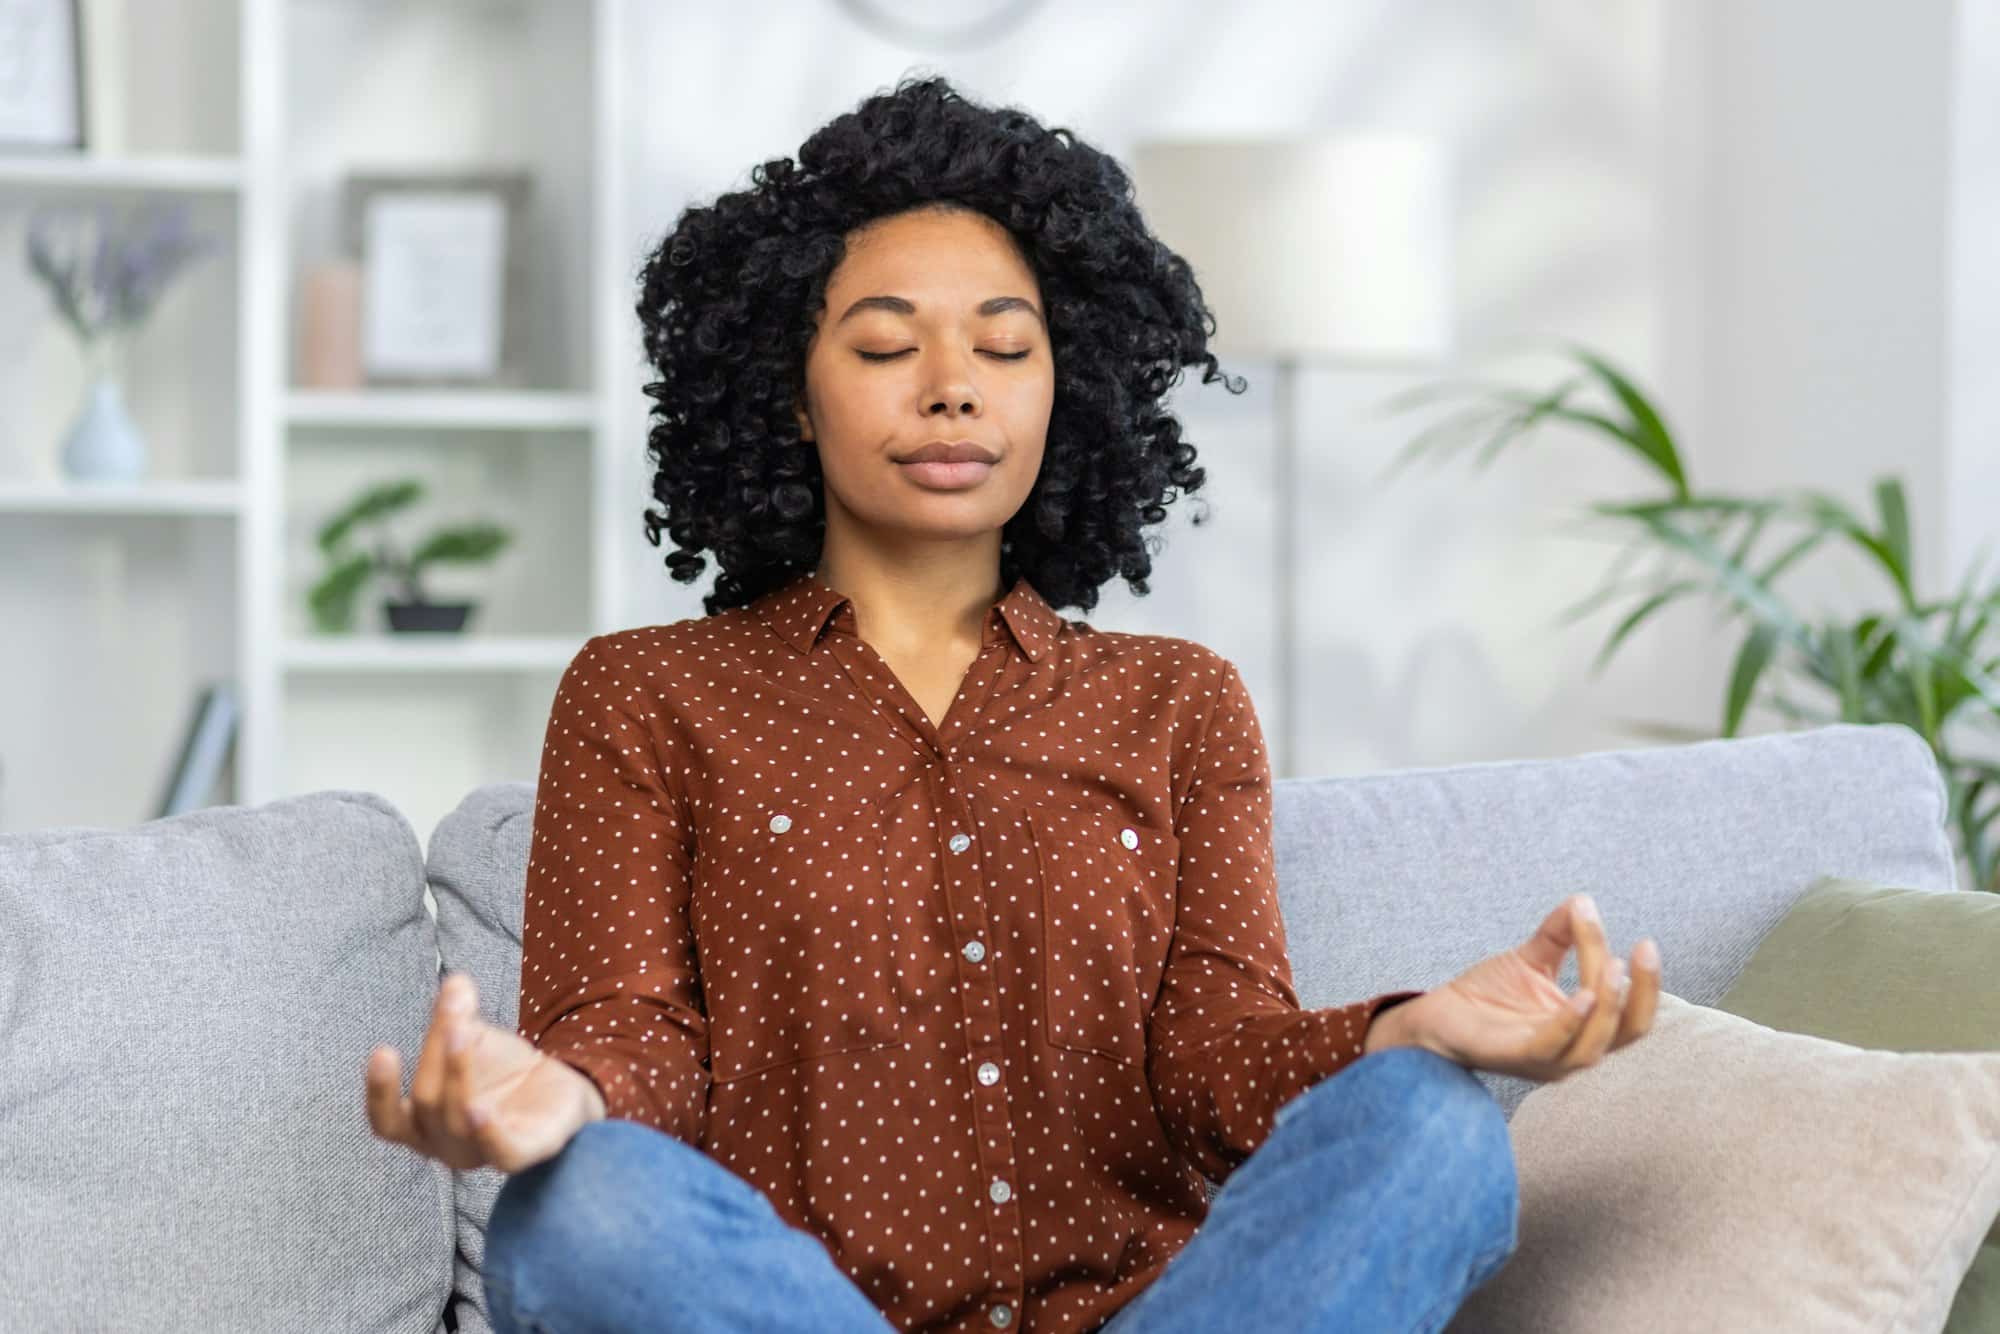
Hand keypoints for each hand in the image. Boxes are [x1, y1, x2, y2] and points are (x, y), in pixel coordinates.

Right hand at [365, 971, 603, 1172]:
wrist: (561, 1088)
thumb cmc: (504, 1071)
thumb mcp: (473, 1040)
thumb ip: (457, 1017)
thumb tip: (455, 982)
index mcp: (424, 1123)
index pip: (388, 1120)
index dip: (381, 1092)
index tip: (382, 1051)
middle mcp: (446, 1144)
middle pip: (427, 1101)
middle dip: (437, 1052)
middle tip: (453, 1012)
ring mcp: (482, 1153)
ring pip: (459, 1119)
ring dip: (458, 1072)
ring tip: (461, 1032)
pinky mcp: (524, 1153)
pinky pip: (502, 1152)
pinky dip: (488, 1133)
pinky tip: (480, 1109)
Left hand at [1385, 893, 1661, 1081]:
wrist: (1437, 1016)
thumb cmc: (1488, 996)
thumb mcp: (1530, 960)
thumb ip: (1558, 935)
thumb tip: (1582, 899)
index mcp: (1585, 1030)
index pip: (1628, 1009)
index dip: (1645, 980)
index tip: (1644, 940)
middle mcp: (1574, 1050)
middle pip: (1628, 1032)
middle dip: (1644, 993)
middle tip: (1643, 950)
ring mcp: (1548, 1060)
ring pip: (1595, 1042)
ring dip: (1609, 1004)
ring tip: (1612, 964)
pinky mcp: (1517, 1058)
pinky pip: (1552, 1046)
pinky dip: (1571, 1022)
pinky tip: (1582, 996)